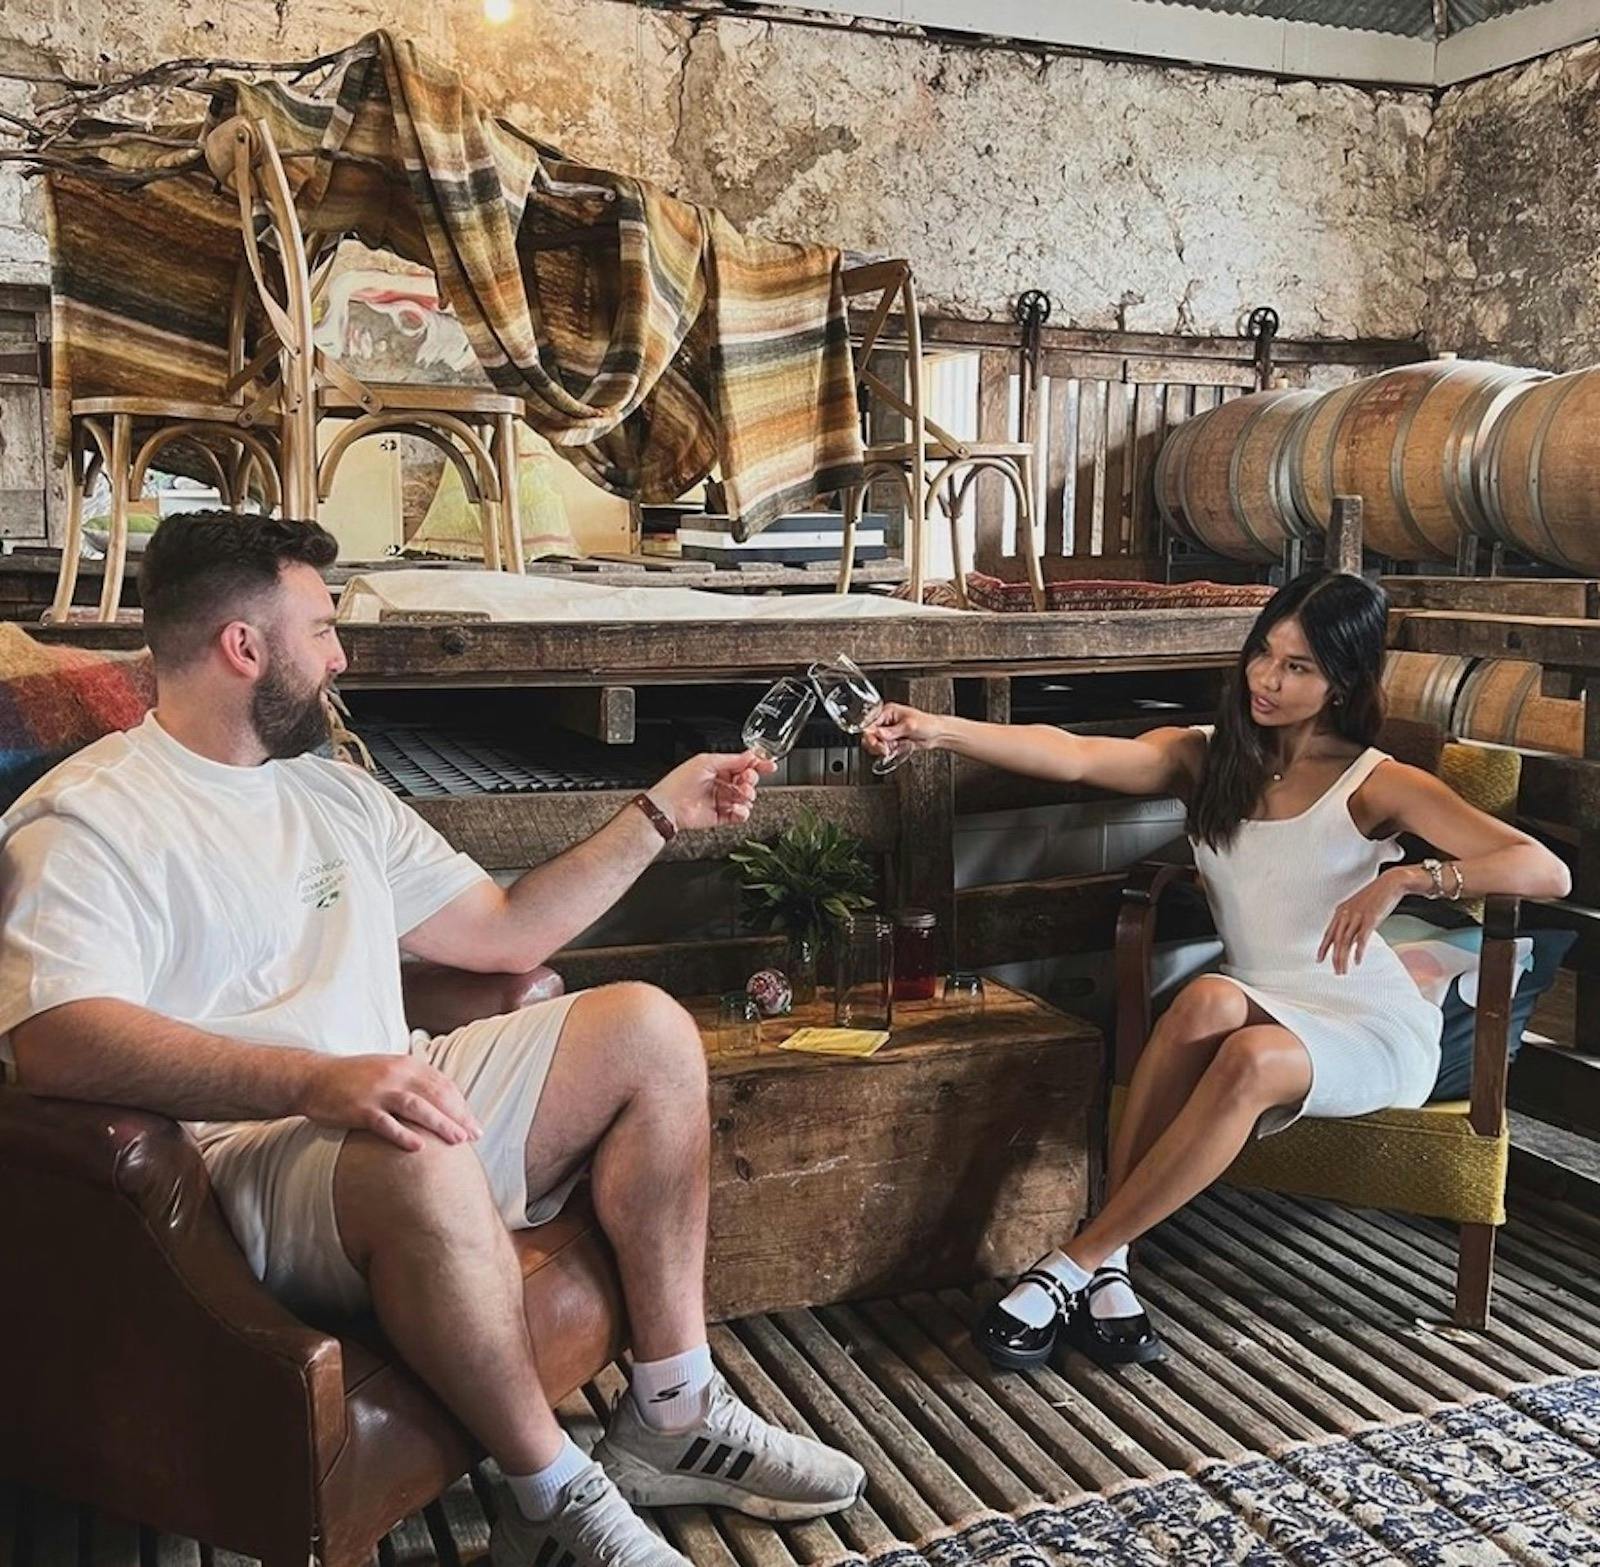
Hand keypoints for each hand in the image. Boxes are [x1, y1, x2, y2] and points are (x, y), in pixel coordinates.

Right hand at [294, 1053, 483, 1152]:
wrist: (314, 1078)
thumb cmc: (355, 1077)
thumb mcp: (389, 1069)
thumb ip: (414, 1080)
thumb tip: (443, 1099)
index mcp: (406, 1064)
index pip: (442, 1084)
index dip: (461, 1104)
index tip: (473, 1122)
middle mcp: (395, 1074)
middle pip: (435, 1095)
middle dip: (458, 1116)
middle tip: (475, 1135)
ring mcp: (377, 1091)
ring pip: (417, 1107)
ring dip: (440, 1124)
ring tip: (458, 1140)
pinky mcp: (359, 1109)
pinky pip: (385, 1123)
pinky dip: (403, 1135)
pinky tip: (419, 1147)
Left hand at [650, 750, 775, 832]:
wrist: (669, 806)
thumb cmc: (680, 782)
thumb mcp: (706, 761)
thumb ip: (732, 760)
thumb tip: (750, 755)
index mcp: (718, 768)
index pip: (743, 765)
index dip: (758, 765)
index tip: (769, 765)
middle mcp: (721, 784)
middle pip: (748, 781)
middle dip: (751, 780)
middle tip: (747, 779)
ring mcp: (722, 800)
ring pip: (747, 798)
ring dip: (747, 795)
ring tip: (741, 794)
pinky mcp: (722, 816)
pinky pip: (740, 815)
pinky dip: (742, 812)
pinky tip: (736, 808)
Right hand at [862, 702, 939, 763]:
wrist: (937, 734)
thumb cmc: (927, 724)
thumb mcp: (909, 726)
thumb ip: (893, 731)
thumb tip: (878, 734)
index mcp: (887, 712)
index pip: (870, 724)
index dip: (871, 735)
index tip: (877, 743)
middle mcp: (885, 721)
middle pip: (869, 735)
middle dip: (875, 744)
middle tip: (885, 749)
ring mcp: (888, 732)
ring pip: (874, 743)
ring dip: (881, 749)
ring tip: (893, 748)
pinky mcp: (892, 741)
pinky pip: (882, 748)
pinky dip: (886, 752)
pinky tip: (895, 750)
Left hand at [1317, 867, 1408, 976]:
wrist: (1390, 883)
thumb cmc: (1376, 897)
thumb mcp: (1359, 910)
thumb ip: (1352, 923)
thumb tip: (1349, 940)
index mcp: (1341, 911)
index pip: (1329, 933)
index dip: (1323, 947)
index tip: (1319, 959)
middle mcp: (1346, 913)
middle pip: (1336, 940)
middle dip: (1334, 957)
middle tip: (1335, 971)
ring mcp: (1357, 916)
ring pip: (1345, 941)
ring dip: (1343, 958)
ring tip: (1343, 970)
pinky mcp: (1370, 918)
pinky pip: (1361, 938)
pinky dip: (1358, 951)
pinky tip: (1357, 961)